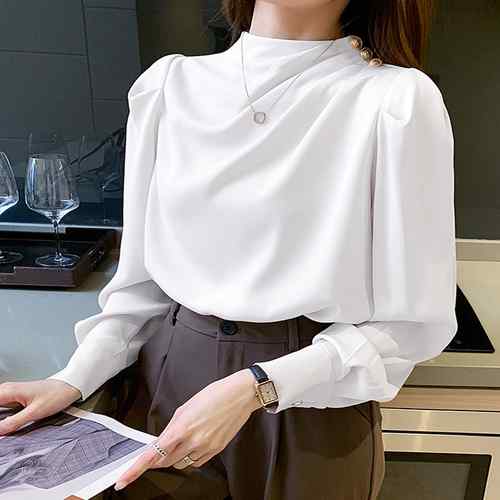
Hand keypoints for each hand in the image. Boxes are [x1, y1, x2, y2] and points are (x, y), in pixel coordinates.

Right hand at [0, 379, 81, 434]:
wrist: (69, 386)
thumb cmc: (56, 395)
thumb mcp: (34, 413)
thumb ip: (12, 423)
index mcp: (8, 391)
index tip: (0, 429)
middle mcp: (7, 390)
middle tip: (2, 432)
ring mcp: (11, 393)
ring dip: (0, 419)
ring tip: (4, 429)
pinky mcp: (16, 397)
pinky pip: (1, 407)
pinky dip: (1, 417)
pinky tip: (5, 426)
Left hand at [114, 368, 261, 490]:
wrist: (240, 395)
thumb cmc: (215, 394)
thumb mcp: (186, 406)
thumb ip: (173, 426)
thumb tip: (163, 441)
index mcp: (181, 428)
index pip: (152, 455)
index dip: (135, 469)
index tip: (123, 479)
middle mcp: (193, 441)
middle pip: (165, 462)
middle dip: (157, 459)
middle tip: (155, 451)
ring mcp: (205, 448)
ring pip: (181, 464)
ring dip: (175, 456)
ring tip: (183, 438)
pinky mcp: (216, 450)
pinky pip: (196, 462)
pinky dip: (190, 456)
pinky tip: (195, 442)